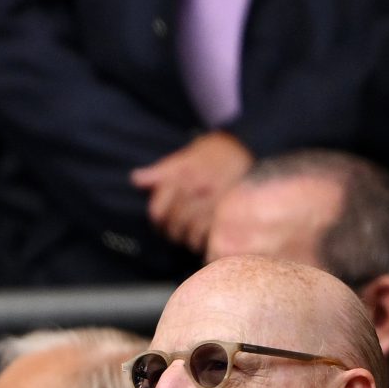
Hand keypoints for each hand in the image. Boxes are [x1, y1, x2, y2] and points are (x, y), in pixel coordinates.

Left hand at [131, 131, 252, 250]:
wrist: (252, 146)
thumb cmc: (216, 151)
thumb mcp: (187, 154)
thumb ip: (161, 170)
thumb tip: (136, 179)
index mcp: (185, 177)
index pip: (158, 211)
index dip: (157, 218)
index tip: (160, 219)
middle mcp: (200, 191)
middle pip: (174, 225)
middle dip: (172, 230)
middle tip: (175, 230)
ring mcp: (217, 204)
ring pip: (192, 234)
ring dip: (188, 238)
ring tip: (190, 234)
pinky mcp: (232, 214)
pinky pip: (213, 237)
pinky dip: (207, 242)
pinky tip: (206, 238)